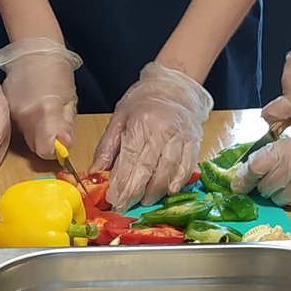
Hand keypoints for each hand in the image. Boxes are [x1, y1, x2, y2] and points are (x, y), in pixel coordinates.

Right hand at [0, 38, 80, 158]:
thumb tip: (65, 145)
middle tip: (56, 126)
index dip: (54, 150)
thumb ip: (66, 125)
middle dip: (46, 141)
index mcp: (44, 112)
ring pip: (24, 137)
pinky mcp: (3, 109)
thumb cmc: (56, 71)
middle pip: (33, 146)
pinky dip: (25, 123)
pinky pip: (16, 125)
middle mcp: (23, 116)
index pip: (45, 150)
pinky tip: (31, 109)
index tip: (61, 142)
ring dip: (35, 132)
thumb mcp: (69, 99)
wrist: (33, 52)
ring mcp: (10, 113)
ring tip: (43, 115)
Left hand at [91, 62, 210, 209]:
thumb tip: (95, 172)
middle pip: (148, 168)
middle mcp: (163, 132)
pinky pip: (187, 165)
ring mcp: (181, 137)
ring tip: (144, 201)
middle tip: (124, 207)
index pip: (130, 159)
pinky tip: (169, 191)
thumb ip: (108, 146)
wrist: (176, 84)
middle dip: (135, 192)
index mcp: (141, 124)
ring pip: (168, 170)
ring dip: (156, 190)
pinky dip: (178, 180)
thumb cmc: (144, 100)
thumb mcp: (119, 117)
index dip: (122, 182)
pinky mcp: (194, 142)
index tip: (113, 199)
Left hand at [232, 128, 290, 209]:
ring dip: (282, 194)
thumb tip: (250, 171)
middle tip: (276, 179)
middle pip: (265, 188)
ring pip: (279, 200)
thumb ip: (273, 156)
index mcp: (288, 151)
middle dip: (266, 186)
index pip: (255, 168)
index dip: (243, 179)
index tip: (238, 185)